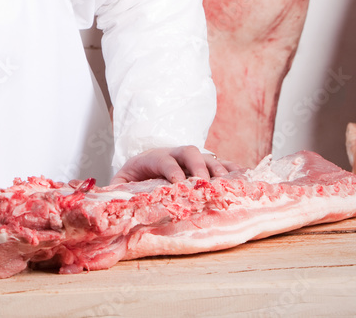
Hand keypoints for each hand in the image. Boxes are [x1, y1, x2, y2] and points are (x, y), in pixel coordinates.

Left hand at [112, 146, 242, 183]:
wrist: (143, 164)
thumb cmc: (133, 178)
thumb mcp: (121, 182)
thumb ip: (118, 189)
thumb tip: (110, 202)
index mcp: (152, 158)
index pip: (164, 159)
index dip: (171, 170)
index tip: (178, 184)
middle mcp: (174, 153)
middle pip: (189, 152)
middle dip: (197, 167)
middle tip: (203, 183)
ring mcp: (190, 157)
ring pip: (207, 157)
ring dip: (218, 169)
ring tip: (227, 183)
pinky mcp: (203, 164)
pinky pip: (222, 163)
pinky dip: (234, 169)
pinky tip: (246, 176)